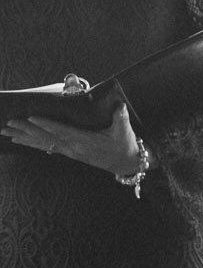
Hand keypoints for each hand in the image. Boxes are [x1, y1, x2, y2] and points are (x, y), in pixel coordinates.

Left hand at [2, 102, 143, 176]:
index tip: (31, 118)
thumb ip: (120, 116)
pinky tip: (21, 140)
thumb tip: (119, 104)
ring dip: (24, 137)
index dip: (46, 125)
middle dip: (26, 130)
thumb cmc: (124, 144)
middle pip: (46, 138)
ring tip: (8, 133)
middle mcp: (73, 147)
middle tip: (9, 124)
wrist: (125, 163)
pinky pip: (47, 147)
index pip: (62, 131)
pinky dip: (32, 143)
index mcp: (85, 141)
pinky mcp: (69, 153)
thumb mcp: (124, 130)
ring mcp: (70, 151)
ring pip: (43, 144)